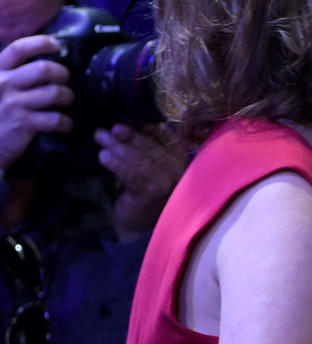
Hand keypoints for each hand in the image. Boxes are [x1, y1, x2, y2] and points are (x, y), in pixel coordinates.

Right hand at [0, 34, 72, 172]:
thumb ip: (12, 73)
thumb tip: (43, 62)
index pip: (19, 48)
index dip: (42, 43)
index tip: (57, 45)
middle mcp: (3, 84)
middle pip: (44, 69)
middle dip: (63, 74)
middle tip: (65, 82)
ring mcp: (13, 104)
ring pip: (55, 93)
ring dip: (68, 97)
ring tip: (67, 102)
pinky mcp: (22, 124)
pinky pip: (56, 119)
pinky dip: (66, 123)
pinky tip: (65, 124)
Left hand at [97, 123, 186, 238]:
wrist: (140, 228)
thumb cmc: (144, 194)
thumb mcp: (149, 167)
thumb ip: (145, 148)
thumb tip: (124, 121)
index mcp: (180, 159)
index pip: (164, 136)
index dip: (145, 125)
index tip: (125, 115)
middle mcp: (178, 170)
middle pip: (151, 146)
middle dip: (129, 135)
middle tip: (109, 127)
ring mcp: (166, 182)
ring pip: (140, 159)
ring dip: (118, 147)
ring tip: (100, 138)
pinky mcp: (150, 194)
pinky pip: (131, 174)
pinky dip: (116, 164)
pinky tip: (103, 156)